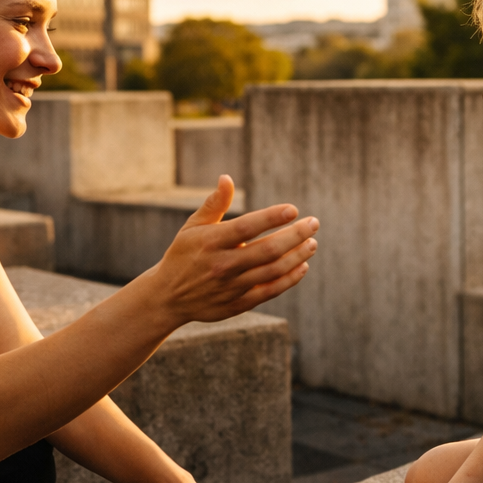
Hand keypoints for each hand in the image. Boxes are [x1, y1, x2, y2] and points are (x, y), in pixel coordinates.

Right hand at [145, 176, 318, 323]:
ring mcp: (232, 286)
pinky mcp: (238, 304)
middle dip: (296, 235)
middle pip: (268, 250)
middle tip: (314, 223)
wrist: (168, 297)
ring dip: (298, 256)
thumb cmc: (183, 254)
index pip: (247, 227)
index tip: (293, 209)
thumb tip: (227, 178)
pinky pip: (270, 291)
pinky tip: (302, 266)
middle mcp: (223, 265)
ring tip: (312, 243)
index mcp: (211, 242)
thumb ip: (214, 204)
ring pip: (273, 271)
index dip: (272, 217)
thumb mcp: (192, 227)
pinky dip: (290, 279)